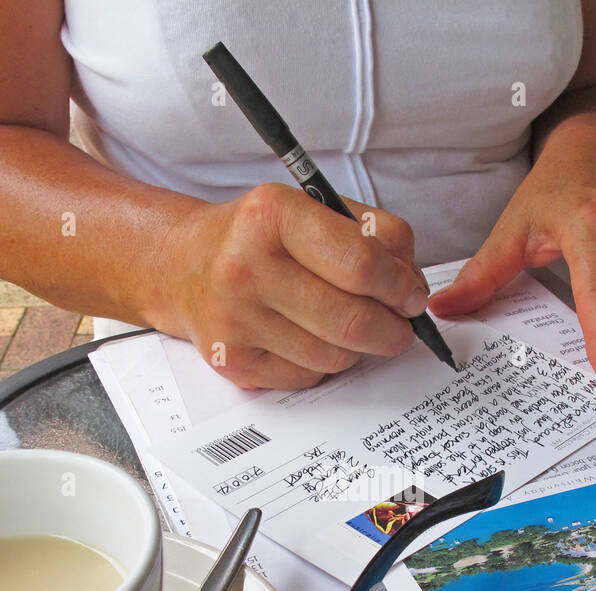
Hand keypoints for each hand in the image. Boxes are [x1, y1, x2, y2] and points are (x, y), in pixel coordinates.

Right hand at [157, 183, 429, 388]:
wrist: (183, 266)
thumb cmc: (260, 237)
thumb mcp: (316, 209)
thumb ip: (375, 236)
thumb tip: (411, 288)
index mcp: (272, 215)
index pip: (362, 265)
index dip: (401, 287)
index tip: (412, 296)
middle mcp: (245, 267)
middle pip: (353, 321)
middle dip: (393, 329)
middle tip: (401, 326)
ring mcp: (235, 320)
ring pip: (335, 356)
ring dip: (360, 348)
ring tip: (353, 326)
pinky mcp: (234, 363)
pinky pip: (309, 376)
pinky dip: (325, 362)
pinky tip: (313, 337)